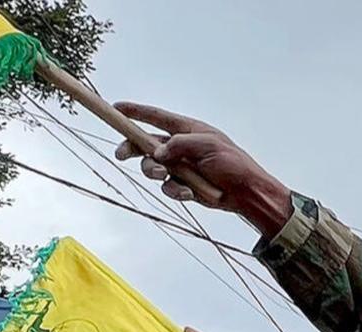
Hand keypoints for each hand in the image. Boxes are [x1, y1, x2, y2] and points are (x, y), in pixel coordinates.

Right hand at [112, 103, 291, 233]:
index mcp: (187, 130)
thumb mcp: (208, 146)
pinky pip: (168, 188)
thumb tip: (157, 151)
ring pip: (152, 168)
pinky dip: (175, 191)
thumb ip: (180, 145)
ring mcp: (180, 167)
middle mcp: (180, 147)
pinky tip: (188, 193)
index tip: (116, 109)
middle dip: (131, 148)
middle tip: (122, 155)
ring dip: (152, 172)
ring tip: (163, 175)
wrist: (245, 192)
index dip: (135, 112)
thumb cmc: (233, 163)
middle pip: (145, 144)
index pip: (155, 117)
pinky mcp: (183, 186)